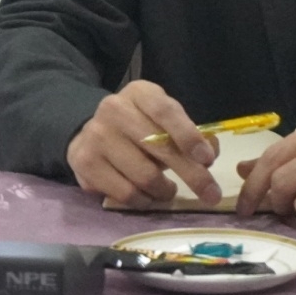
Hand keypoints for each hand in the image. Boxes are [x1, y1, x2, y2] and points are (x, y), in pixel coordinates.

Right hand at [66, 80, 221, 208]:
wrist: (90, 133)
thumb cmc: (139, 126)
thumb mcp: (164, 120)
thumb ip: (189, 134)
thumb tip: (210, 155)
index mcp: (139, 93)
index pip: (165, 111)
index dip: (188, 136)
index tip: (207, 159)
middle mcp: (114, 109)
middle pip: (158, 148)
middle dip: (192, 175)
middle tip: (210, 194)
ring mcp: (96, 136)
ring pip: (144, 176)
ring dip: (164, 191)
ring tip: (167, 190)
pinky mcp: (85, 163)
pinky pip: (125, 193)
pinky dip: (144, 201)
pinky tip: (147, 195)